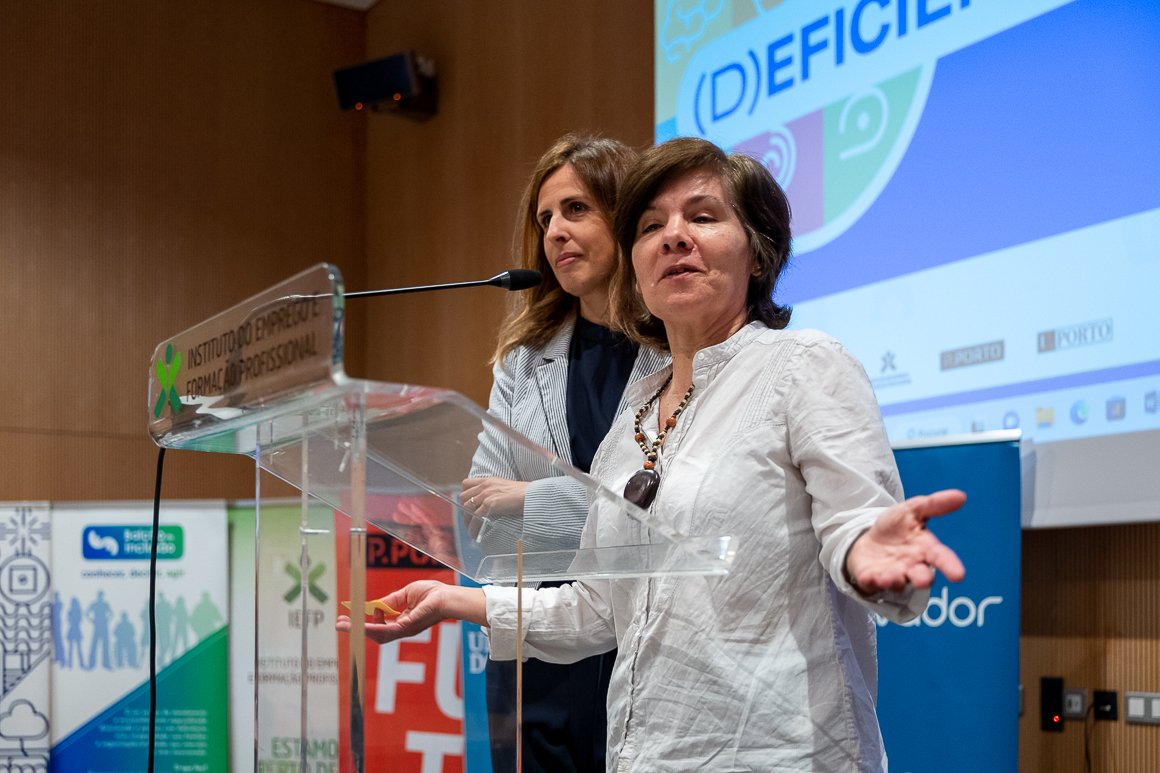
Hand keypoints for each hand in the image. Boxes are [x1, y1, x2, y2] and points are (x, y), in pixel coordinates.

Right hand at [334, 580, 486, 643]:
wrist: (447, 597)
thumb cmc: (433, 594)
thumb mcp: (406, 594)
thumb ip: (390, 601)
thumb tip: (375, 605)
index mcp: (402, 621)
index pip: (379, 626)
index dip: (364, 623)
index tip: (349, 618)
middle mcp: (401, 629)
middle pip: (374, 633)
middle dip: (356, 629)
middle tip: (339, 625)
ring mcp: (404, 630)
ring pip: (376, 634)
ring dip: (359, 630)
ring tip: (343, 625)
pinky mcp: (406, 627)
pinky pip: (385, 630)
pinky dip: (371, 627)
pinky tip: (359, 624)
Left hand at [460, 477, 528, 536]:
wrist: (533, 496)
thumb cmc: (525, 494)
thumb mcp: (506, 488)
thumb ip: (496, 492)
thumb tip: (493, 503)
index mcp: (489, 480)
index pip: (466, 484)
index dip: (465, 495)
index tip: (468, 506)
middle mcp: (485, 486)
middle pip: (463, 497)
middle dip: (464, 509)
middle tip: (470, 520)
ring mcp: (486, 494)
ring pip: (467, 509)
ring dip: (467, 521)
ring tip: (471, 530)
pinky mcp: (490, 504)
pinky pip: (475, 518)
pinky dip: (473, 527)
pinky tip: (475, 534)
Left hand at [844, 489, 966, 594]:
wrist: (868, 539)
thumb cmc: (896, 527)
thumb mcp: (911, 510)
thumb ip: (934, 504)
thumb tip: (961, 496)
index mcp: (925, 549)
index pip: (941, 558)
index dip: (950, 566)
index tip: (958, 575)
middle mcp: (911, 566)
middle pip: (921, 576)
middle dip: (922, 579)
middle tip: (924, 580)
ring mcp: (892, 574)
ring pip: (896, 582)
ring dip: (894, 580)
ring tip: (890, 577)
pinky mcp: (871, 578)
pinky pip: (871, 581)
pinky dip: (870, 580)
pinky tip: (868, 577)